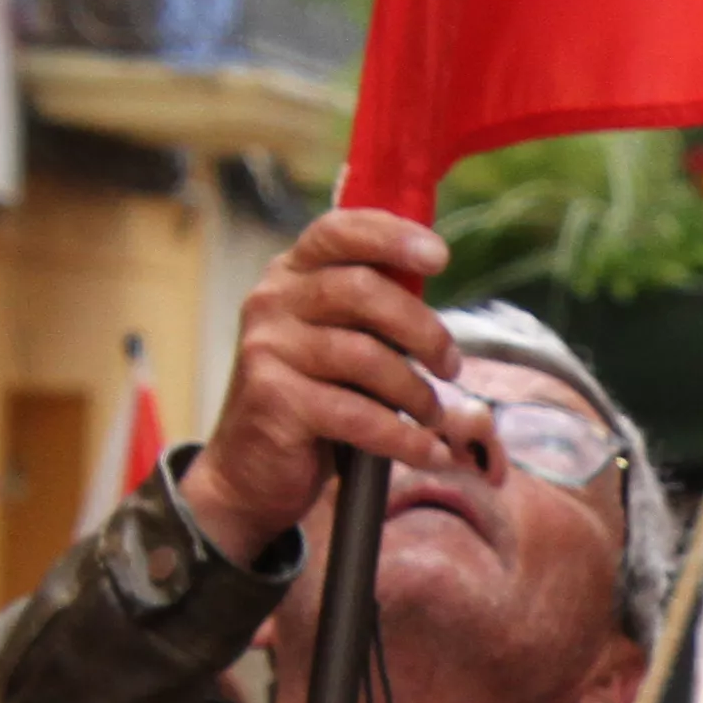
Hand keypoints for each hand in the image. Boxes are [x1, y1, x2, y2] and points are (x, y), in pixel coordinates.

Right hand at [180, 209, 486, 564]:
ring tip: (433, 416)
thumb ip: (373, 311)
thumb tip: (437, 292)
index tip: (440, 257)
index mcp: (290, 274)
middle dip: (423, 330)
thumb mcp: (338, 341)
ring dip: (416, 392)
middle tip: (450, 366)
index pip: (338, 232)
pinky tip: (428, 452)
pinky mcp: (274, 400)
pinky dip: (404, 438)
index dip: (391, 236)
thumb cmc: (312, 397)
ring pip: (366, 357)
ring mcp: (267, 349)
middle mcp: (271, 301)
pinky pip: (359, 415)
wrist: (252, 470)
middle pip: (363, 290)